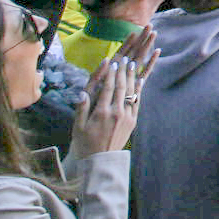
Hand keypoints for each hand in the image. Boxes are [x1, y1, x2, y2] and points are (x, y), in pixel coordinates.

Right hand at [72, 38, 150, 153]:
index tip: (112, 61)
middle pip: (121, 87)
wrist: (100, 161)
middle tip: (125, 57)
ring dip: (132, 76)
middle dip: (122, 70)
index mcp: (101, 113)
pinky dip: (139, 89)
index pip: (107, 88)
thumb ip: (82, 108)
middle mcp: (116, 113)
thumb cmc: (85, 143)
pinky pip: (137, 101)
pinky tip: (140, 79)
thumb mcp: (78, 127)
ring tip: (133, 63)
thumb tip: (82, 92)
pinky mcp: (133, 121)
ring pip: (131, 92)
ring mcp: (127, 117)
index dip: (110, 73)